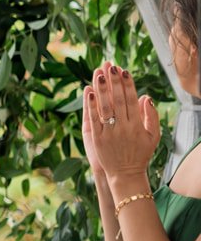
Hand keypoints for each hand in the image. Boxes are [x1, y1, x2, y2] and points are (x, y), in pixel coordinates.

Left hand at [84, 63, 160, 184]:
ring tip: (98, 73)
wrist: (125, 174)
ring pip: (105, 107)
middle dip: (114, 82)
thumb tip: (146, 97)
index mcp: (137, 125)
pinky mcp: (97, 138)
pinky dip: (91, 105)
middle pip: (117, 100)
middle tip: (110, 66)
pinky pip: (94, 118)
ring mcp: (109, 132)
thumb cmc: (140, 154)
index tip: (124, 70)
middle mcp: (123, 127)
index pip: (131, 100)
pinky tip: (88, 91)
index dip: (127, 84)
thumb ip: (151, 116)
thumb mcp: (152, 136)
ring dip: (101, 89)